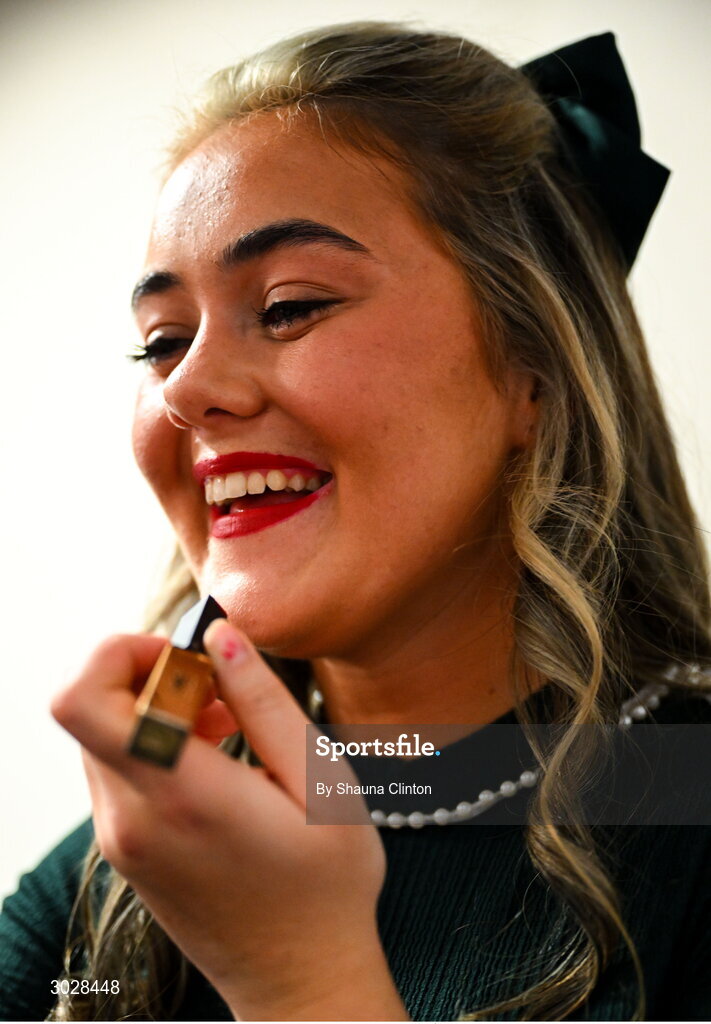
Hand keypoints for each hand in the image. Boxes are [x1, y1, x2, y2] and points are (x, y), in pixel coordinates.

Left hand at [51, 620, 408, 1020]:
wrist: (302, 983)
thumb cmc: (327, 884)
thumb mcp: (320, 780)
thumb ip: (264, 702)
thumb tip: (219, 635)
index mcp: (181, 794)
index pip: (83, 700)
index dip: (119, 651)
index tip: (188, 657)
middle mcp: (130, 817)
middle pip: (89, 706)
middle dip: (148, 672)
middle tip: (219, 688)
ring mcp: (120, 839)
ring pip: (99, 733)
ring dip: (152, 706)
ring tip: (227, 724)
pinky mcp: (125, 850)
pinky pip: (114, 767)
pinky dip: (152, 740)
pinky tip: (214, 755)